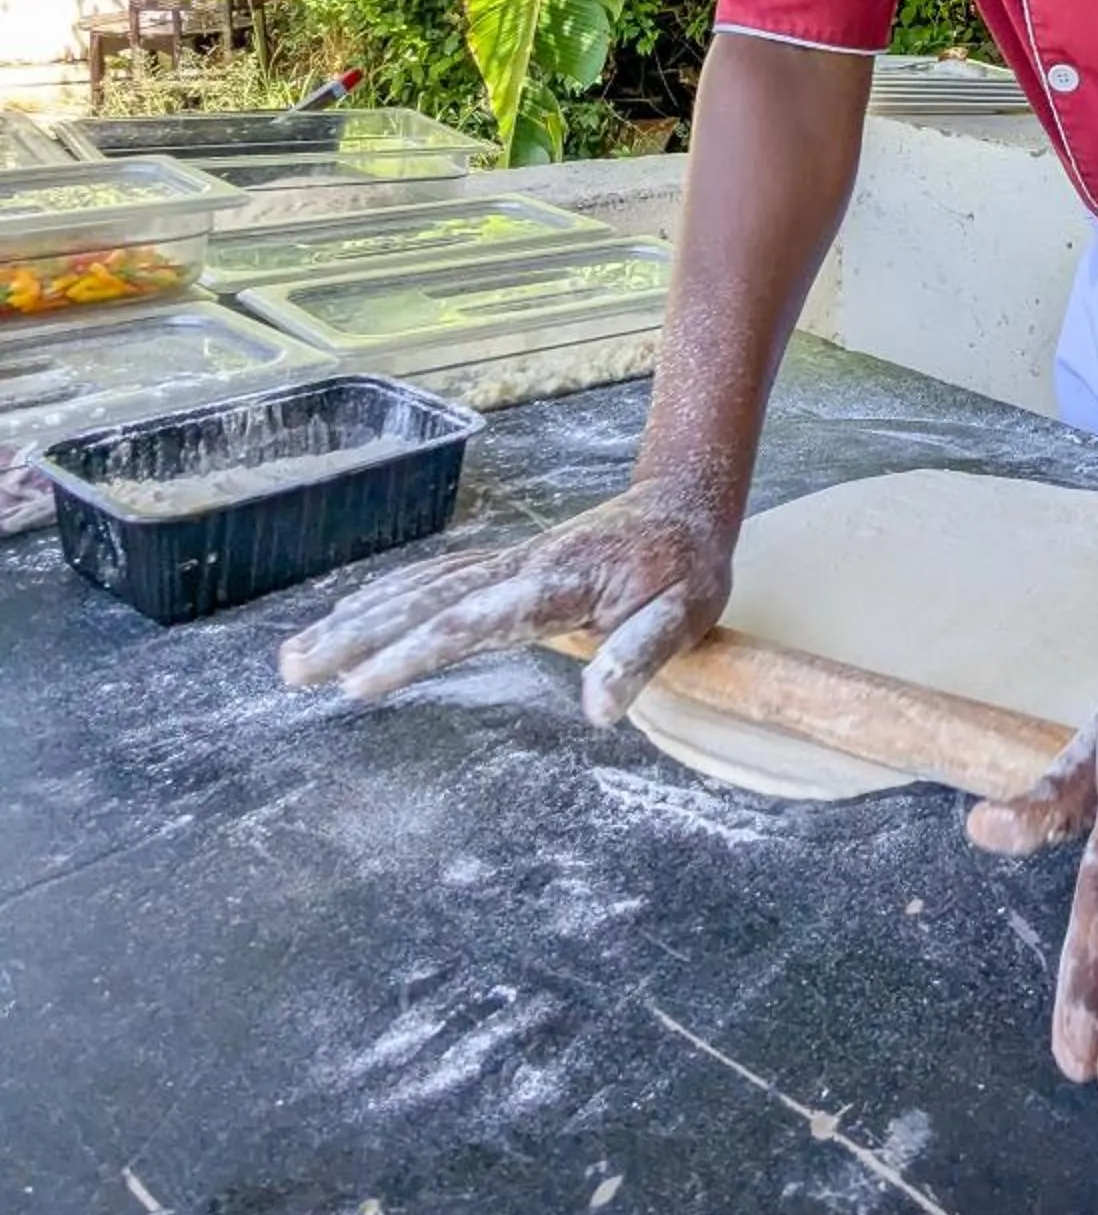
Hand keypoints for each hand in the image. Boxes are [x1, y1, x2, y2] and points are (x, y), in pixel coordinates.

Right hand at [277, 475, 736, 723]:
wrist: (684, 503)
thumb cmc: (687, 568)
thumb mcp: (685, 616)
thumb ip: (639, 657)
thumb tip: (596, 711)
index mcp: (556, 586)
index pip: (473, 623)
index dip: (415, 652)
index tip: (362, 682)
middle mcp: (517, 568)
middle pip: (423, 602)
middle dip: (355, 635)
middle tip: (293, 670)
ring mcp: (505, 562)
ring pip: (418, 588)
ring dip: (355, 618)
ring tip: (294, 656)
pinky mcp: (502, 565)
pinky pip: (432, 580)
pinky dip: (384, 598)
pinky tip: (349, 618)